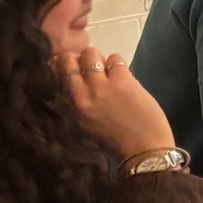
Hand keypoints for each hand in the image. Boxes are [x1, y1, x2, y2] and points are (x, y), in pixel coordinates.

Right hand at [59, 48, 175, 158]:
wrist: (144, 148)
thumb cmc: (116, 140)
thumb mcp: (87, 125)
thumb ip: (79, 104)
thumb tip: (76, 80)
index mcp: (72, 109)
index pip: (58, 77)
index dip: (64, 66)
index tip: (71, 65)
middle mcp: (82, 96)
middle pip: (69, 61)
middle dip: (79, 59)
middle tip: (90, 66)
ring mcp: (102, 86)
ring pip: (91, 55)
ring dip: (99, 59)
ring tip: (107, 70)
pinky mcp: (122, 81)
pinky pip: (115, 58)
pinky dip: (117, 64)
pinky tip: (122, 75)